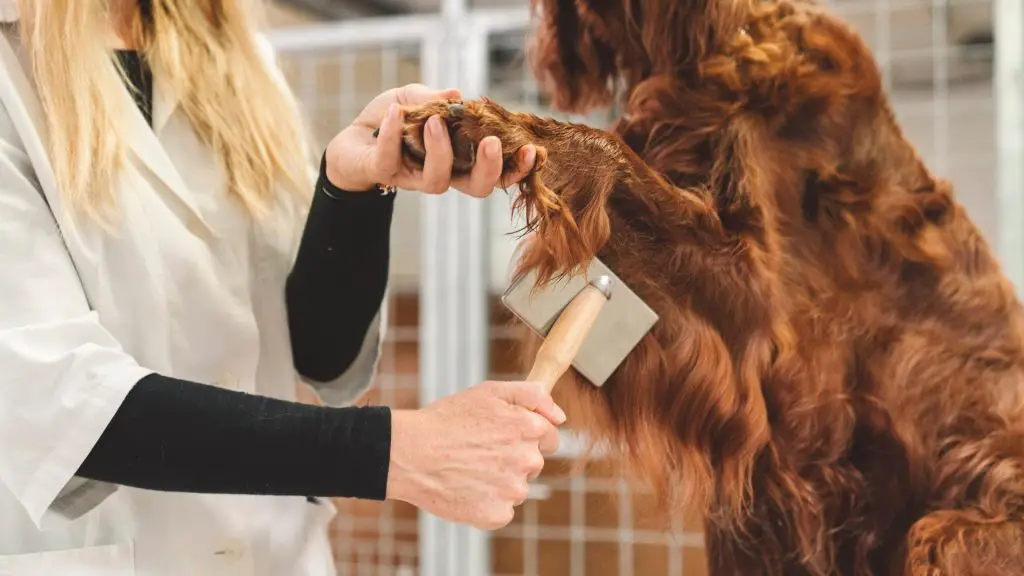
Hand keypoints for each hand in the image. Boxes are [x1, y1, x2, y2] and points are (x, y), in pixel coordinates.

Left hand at [325, 83, 536, 196]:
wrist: (352, 138)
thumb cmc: (393, 120)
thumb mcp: (417, 99)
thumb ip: (438, 97)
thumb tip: (459, 94)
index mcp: (460, 159)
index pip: (495, 170)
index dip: (515, 167)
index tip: (532, 150)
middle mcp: (443, 174)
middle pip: (476, 188)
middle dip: (488, 169)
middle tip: (491, 143)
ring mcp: (414, 178)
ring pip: (437, 181)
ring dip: (440, 150)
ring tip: (435, 121)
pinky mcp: (384, 175)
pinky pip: (391, 161)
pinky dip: (394, 133)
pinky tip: (395, 112)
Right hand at [386, 381, 564, 529]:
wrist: (410, 453)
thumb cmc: (446, 420)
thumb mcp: (490, 392)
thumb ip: (533, 395)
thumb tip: (560, 416)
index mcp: (530, 429)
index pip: (549, 439)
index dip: (526, 436)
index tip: (503, 437)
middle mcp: (527, 460)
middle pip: (532, 464)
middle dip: (511, 458)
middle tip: (478, 452)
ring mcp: (513, 490)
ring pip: (516, 488)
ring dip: (498, 482)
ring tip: (467, 469)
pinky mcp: (497, 514)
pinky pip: (501, 510)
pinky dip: (485, 503)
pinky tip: (465, 488)